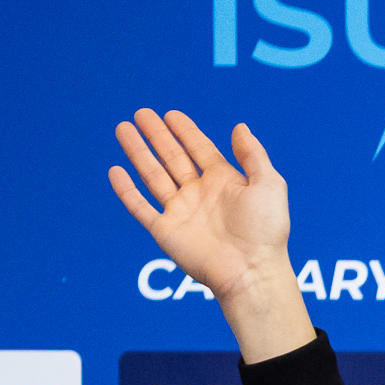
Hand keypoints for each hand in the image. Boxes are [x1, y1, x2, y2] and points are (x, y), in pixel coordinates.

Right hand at [109, 110, 311, 362]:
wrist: (251, 271)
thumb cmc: (266, 232)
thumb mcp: (269, 185)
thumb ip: (253, 155)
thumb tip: (239, 127)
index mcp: (225, 183)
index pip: (200, 150)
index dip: (186, 132)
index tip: (171, 114)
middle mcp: (200, 195)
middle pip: (172, 158)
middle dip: (157, 136)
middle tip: (141, 113)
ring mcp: (181, 212)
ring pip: (153, 175)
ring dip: (138, 152)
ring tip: (123, 129)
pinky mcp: (165, 231)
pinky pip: (140, 207)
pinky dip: (126, 190)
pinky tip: (115, 170)